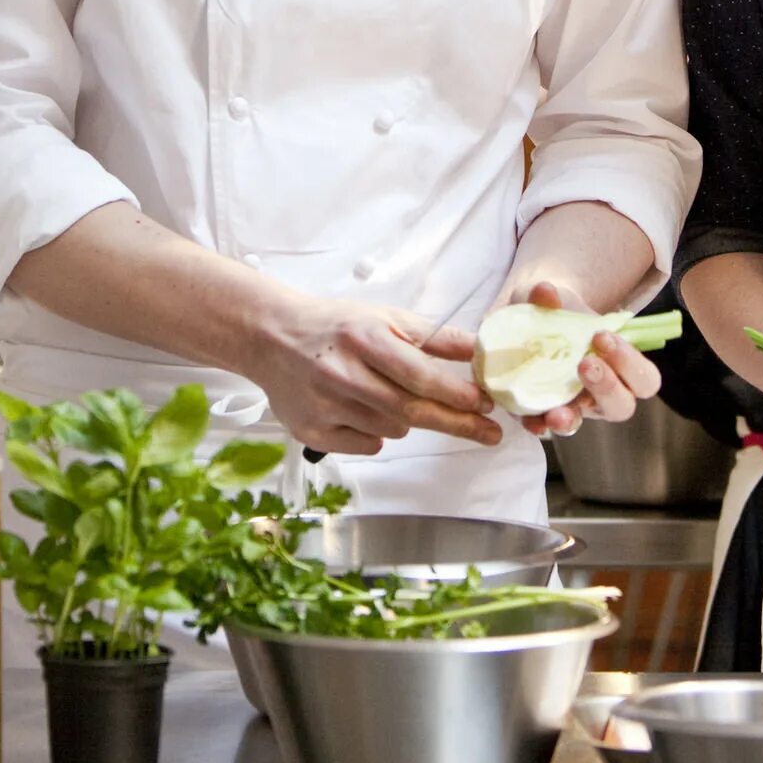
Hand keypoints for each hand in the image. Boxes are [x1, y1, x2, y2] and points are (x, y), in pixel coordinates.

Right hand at [251, 297, 500, 455]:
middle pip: (411, 411)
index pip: (420, 376)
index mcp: (364, 339)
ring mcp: (324, 406)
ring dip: (408, 419)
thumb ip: (433, 338)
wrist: (273, 337)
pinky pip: (366, 444)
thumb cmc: (336, 327)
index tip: (487, 404)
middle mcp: (342, 374)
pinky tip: (364, 410)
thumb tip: (480, 350)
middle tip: (489, 432)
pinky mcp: (311, 432)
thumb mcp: (385, 318)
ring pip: (391, 429)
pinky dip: (377, 433)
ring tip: (393, 396)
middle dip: (457, 423)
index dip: (458, 394)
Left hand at [507, 280, 661, 437]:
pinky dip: (538, 424)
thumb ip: (550, 297)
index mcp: (620, 368)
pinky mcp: (541, 413)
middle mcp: (601, 395)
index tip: (603, 336)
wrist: (527, 324)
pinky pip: (543, 426)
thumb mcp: (554, 302)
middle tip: (586, 363)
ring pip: (584, 423)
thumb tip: (545, 292)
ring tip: (559, 408)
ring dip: (572, 417)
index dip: (630, 363)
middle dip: (608, 386)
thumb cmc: (557, 316)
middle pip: (622, 407)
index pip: (644, 380)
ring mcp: (572, 408)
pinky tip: (534, 421)